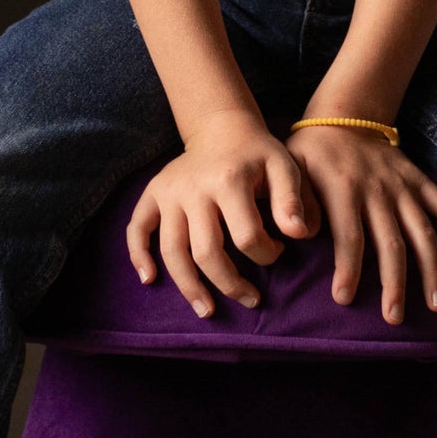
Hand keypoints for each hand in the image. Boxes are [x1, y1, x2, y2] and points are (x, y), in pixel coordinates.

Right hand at [126, 114, 311, 318]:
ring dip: (188, 286)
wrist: (222, 127)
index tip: (276, 252)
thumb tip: (299, 235)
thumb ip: (293, 201)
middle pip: (205, 251)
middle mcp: (193, 188)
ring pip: (172, 249)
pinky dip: (138, 255)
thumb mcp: (284, 167)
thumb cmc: (258, 154)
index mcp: (229, 180)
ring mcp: (169, 192)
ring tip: (206, 310)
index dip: (266, 253)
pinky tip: (150, 279)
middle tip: (250, 300)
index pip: (246, 236)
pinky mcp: (153, 194)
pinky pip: (137, 229)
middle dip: (229, 284)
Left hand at [289, 126, 436, 323]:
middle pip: (390, 243)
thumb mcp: (290, 169)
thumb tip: (300, 234)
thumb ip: (293, 201)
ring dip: (431, 269)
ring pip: (422, 232)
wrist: (344, 115)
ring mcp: (402, 186)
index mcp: (343, 189)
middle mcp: (377, 190)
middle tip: (394, 317)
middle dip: (394, 283)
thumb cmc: (310, 151)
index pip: (349, 236)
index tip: (345, 298)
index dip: (348, 268)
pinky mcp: (418, 180)